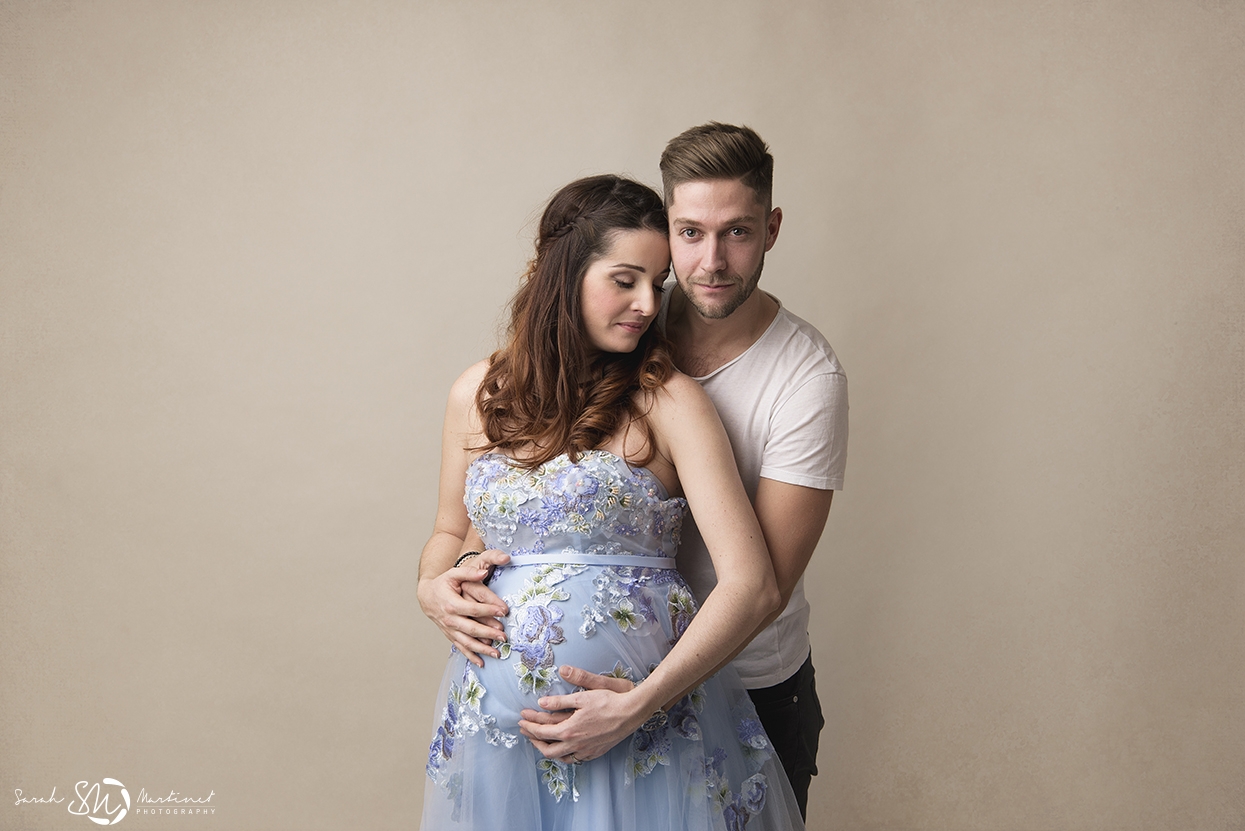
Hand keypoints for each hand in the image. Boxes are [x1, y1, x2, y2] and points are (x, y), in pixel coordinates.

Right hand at [417, 549, 510, 666]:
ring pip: (467, 642)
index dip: (489, 610)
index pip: (473, 609)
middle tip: (504, 636)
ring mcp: (449, 629)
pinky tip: (481, 662)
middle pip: (471, 629)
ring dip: (482, 649)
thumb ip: (469, 572)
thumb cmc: (442, 584)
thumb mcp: (453, 574)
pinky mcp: (450, 635)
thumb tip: (483, 572)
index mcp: (451, 604)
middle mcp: (450, 619)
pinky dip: (471, 656)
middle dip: (489, 633)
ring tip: (497, 653)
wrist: (426, 596)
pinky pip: (461, 647)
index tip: (503, 611)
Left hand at [518, 665, 642, 762]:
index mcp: (569, 730)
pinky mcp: (596, 752)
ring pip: (561, 757)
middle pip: (547, 750)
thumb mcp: (581, 697)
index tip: (521, 720)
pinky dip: (565, 754)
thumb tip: (542, 703)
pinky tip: (565, 749)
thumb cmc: (608, 701)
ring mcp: (586, 750)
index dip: (529, 726)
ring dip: (548, 750)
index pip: (542, 732)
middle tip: (527, 732)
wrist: (630, 713)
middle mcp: (575, 744)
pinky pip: (575, 759)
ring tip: (542, 742)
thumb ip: (559, 701)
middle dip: (534, 741)